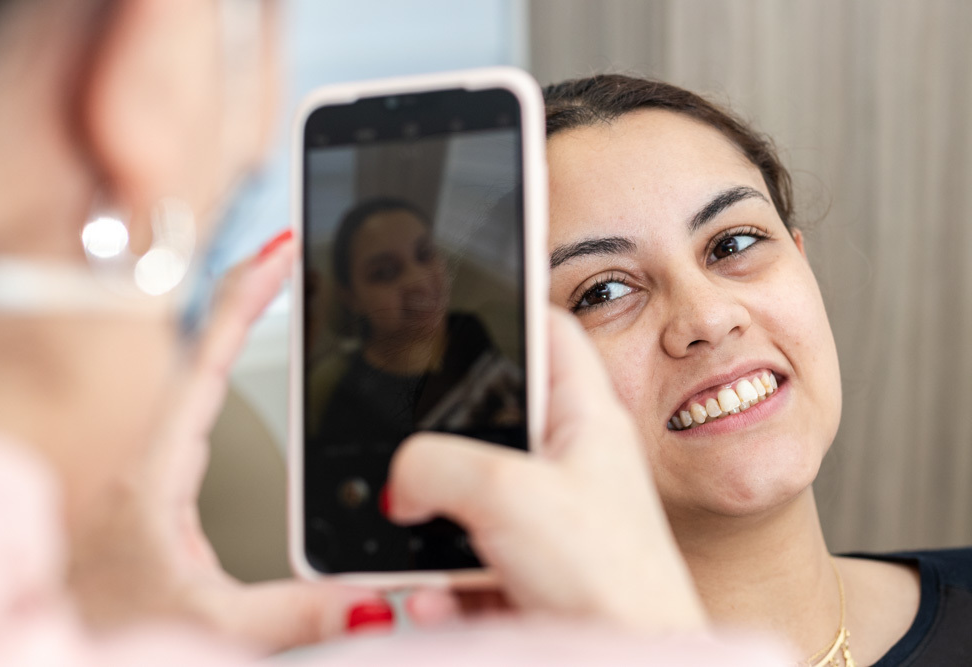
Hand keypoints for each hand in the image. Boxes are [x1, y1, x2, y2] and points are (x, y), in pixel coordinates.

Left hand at [66, 231, 388, 650]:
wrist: (49, 638)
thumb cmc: (99, 623)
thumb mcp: (208, 623)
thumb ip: (295, 612)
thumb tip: (368, 601)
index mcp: (151, 466)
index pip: (207, 360)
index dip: (247, 298)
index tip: (281, 252)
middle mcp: (141, 447)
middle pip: (195, 341)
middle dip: (244, 286)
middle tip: (288, 248)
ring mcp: (140, 452)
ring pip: (183, 360)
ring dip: (230, 313)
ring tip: (273, 279)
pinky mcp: (145, 466)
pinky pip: (185, 388)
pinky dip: (217, 349)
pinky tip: (238, 346)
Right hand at [388, 308, 707, 632]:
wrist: (631, 666)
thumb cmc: (616, 582)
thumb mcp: (513, 497)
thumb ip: (437, 466)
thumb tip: (396, 479)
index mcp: (583, 421)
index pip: (551, 333)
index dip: (510, 304)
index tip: (465, 297)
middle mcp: (565, 464)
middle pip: (487, 417)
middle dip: (437, 439)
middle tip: (403, 444)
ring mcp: (542, 518)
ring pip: (461, 495)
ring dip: (427, 525)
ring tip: (415, 544)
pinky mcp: (521, 569)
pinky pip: (459, 559)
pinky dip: (438, 583)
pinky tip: (439, 600)